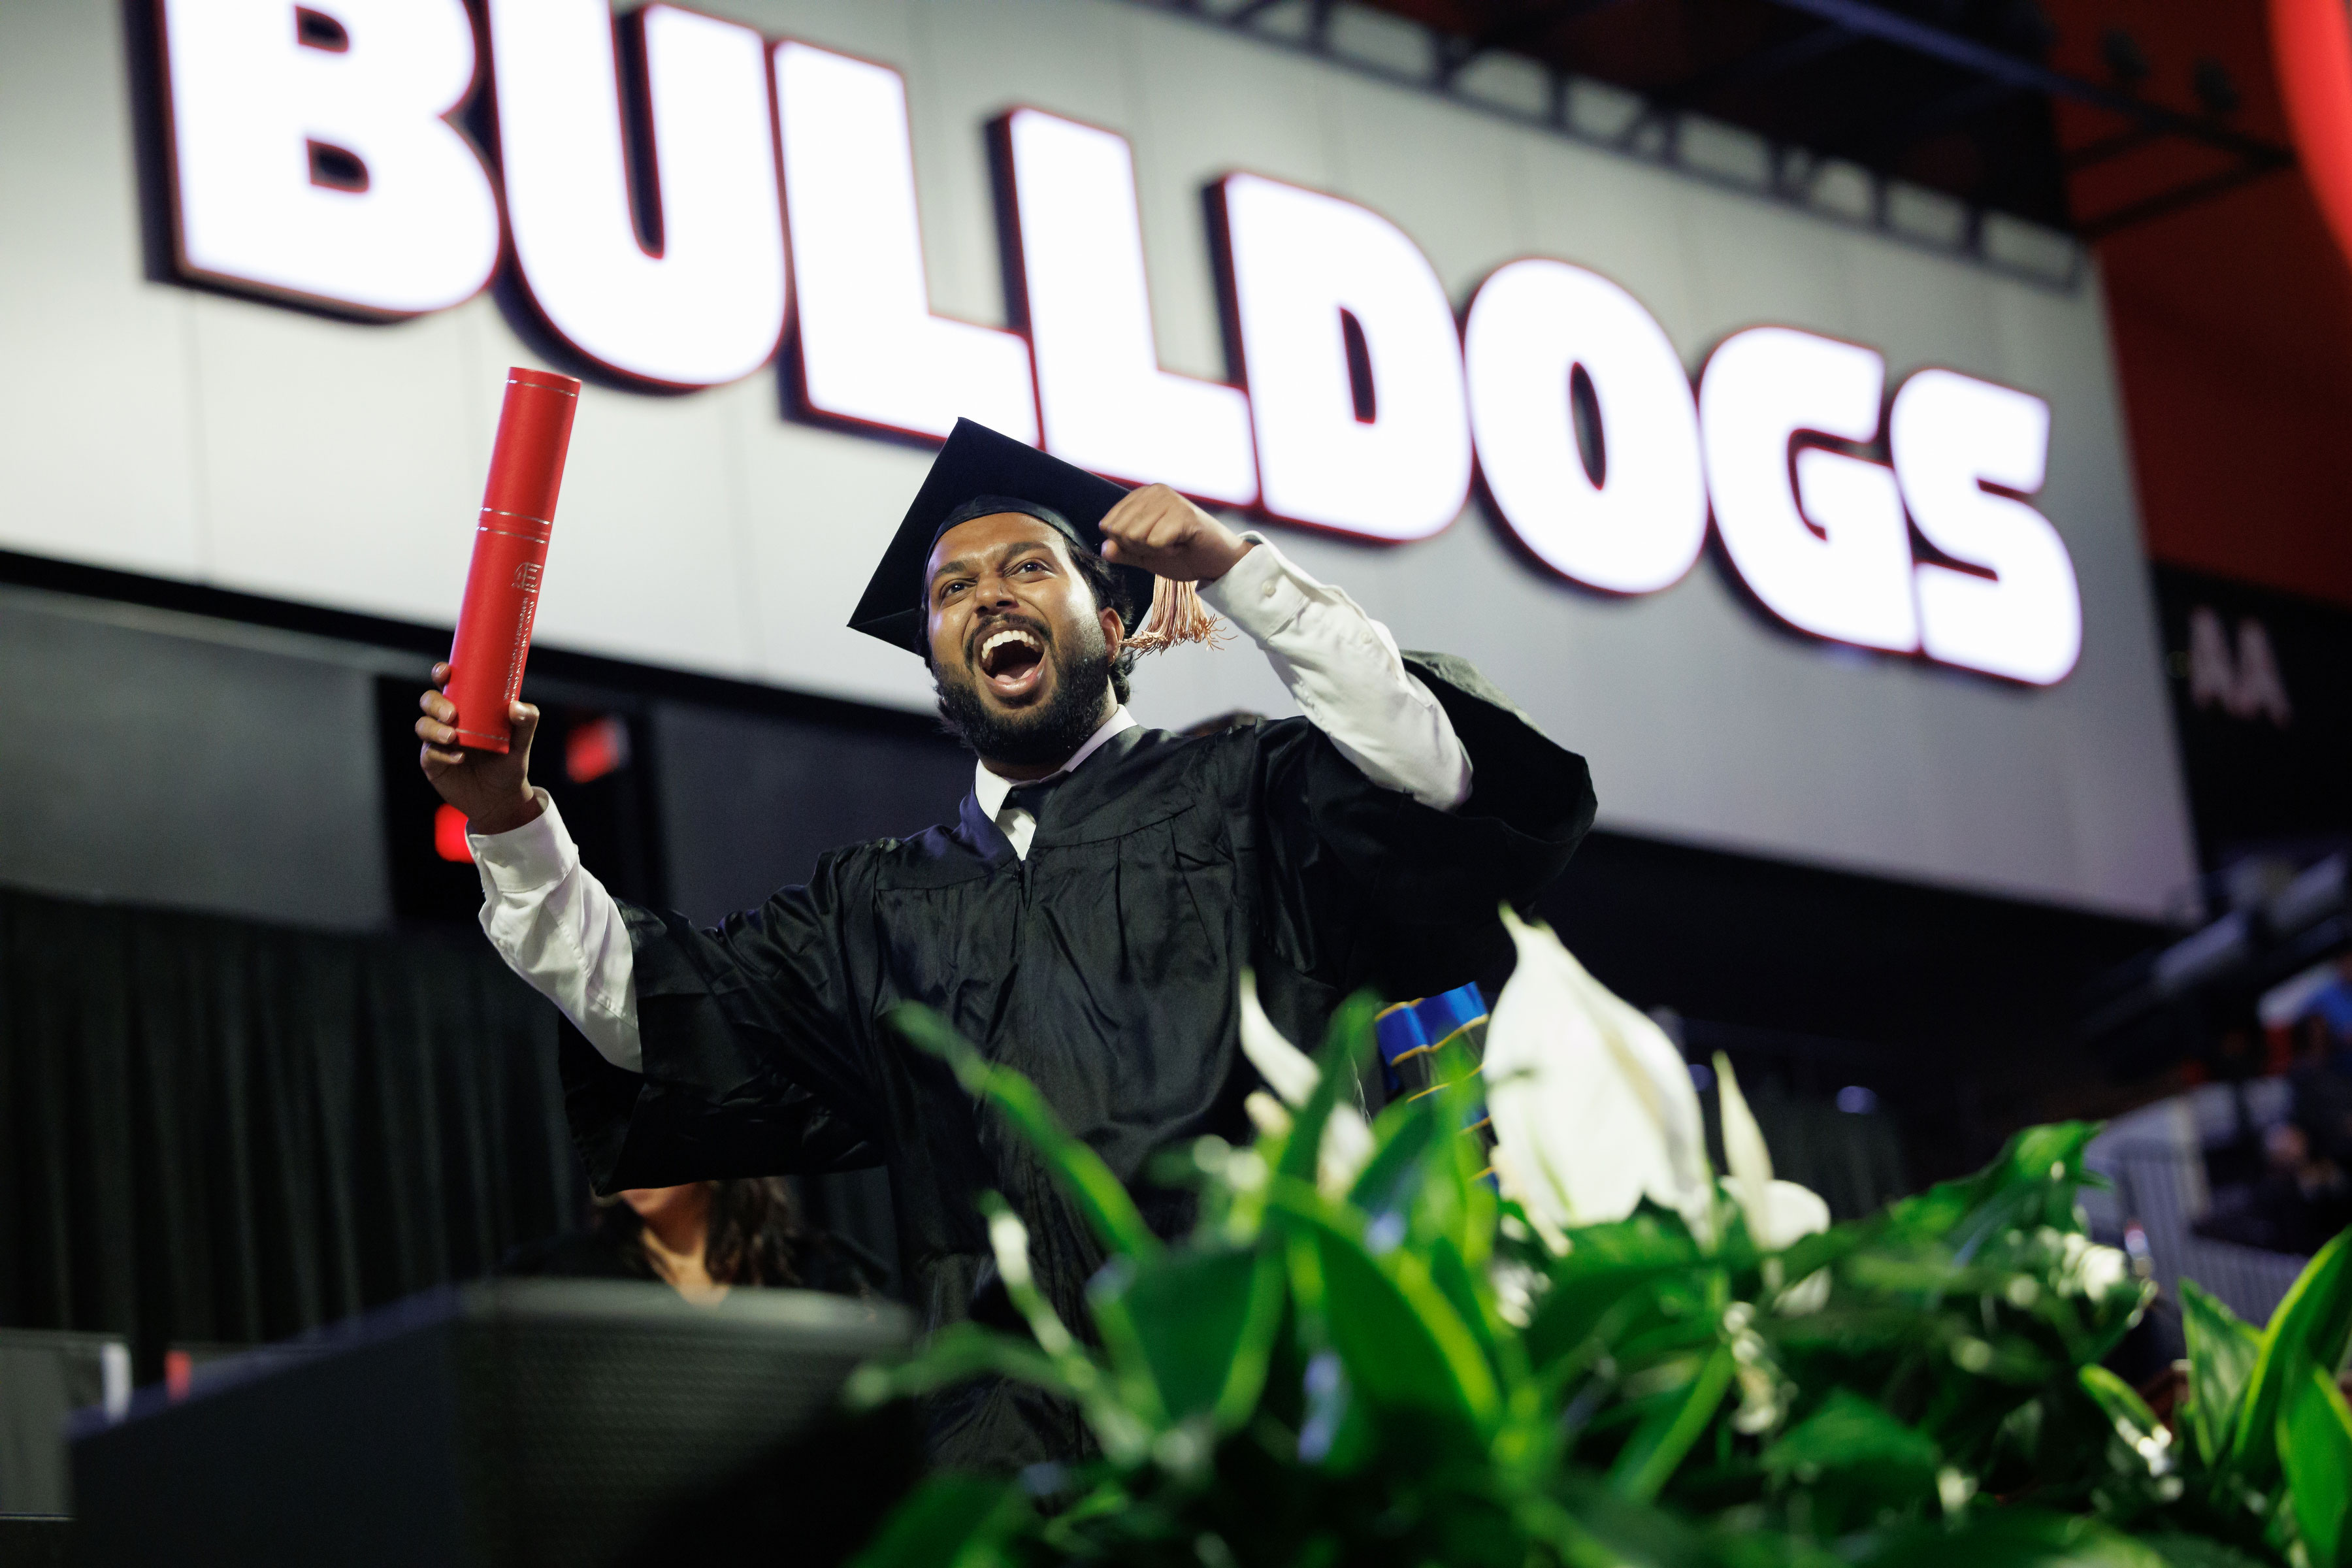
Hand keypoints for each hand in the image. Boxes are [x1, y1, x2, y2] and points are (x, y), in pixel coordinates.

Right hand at [416, 662, 543, 835]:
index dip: (442, 673)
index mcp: (467, 706)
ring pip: (423, 725)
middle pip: (428, 700)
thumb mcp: (522, 741)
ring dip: (435, 729)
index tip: (446, 672)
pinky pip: (429, 752)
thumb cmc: (509, 763)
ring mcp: (437, 740)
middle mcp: (449, 720)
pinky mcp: (432, 761)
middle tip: (452, 714)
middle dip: (435, 703)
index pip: (449, 683)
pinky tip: (458, 758)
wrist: (501, 799)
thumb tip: (516, 706)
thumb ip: (526, 721)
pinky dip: (442, 754)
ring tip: (453, 738)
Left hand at [1097, 484, 1253, 583]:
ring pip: (1136, 536)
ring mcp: (1169, 499)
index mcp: (1141, 497)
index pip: (1108, 525)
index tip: (1150, 543)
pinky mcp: (1183, 513)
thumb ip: (1123, 551)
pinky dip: (1167, 552)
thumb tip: (1104, 548)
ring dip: (1154, 550)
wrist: (1216, 562)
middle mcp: (1154, 491)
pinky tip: (1182, 545)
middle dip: (1139, 548)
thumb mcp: (1145, 555)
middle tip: (1164, 545)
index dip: (1126, 544)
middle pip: (1120, 531)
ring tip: (1173, 543)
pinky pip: (1155, 542)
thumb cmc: (1183, 554)